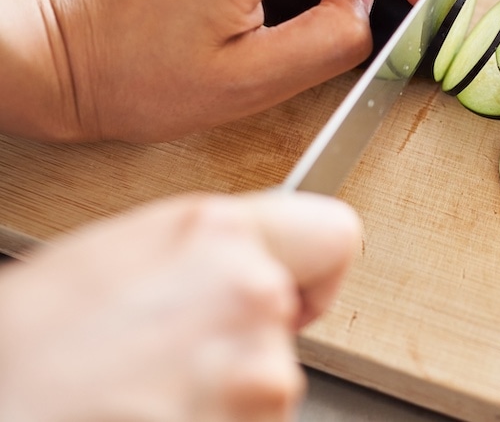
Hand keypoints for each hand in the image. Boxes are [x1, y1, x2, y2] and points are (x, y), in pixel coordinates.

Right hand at [0, 191, 361, 421]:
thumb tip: (236, 260)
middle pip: (289, 316)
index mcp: (217, 231)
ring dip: (224, 390)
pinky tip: (155, 413)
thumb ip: (197, 251)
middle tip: (174, 354)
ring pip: (270, 379)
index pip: (334, 233)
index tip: (294, 291)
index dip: (314, 269)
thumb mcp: (113, 257)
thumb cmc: (22, 347)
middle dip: (245, 338)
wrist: (2, 411)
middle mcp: (253, 289)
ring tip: (148, 389)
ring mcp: (259, 365)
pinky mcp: (254, 421)